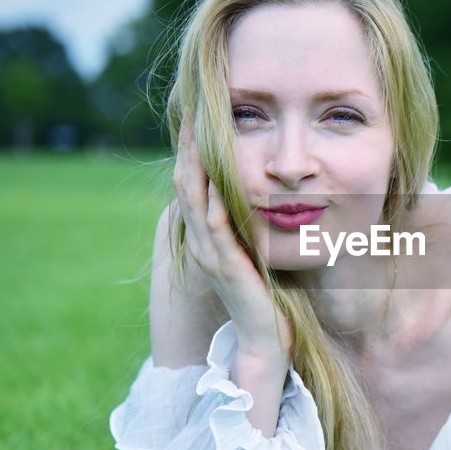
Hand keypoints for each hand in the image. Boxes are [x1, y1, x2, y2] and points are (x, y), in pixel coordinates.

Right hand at [172, 114, 292, 364]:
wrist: (264, 341)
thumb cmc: (264, 298)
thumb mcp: (252, 252)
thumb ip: (247, 226)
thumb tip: (256, 196)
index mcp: (206, 235)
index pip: (193, 182)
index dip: (193, 149)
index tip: (198, 115)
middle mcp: (201, 241)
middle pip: (186, 182)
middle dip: (189, 145)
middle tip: (192, 109)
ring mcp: (210, 253)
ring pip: (194, 199)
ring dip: (196, 163)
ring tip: (198, 130)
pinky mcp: (226, 265)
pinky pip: (215, 226)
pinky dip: (214, 200)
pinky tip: (217, 177)